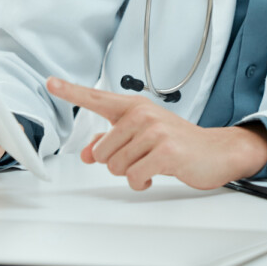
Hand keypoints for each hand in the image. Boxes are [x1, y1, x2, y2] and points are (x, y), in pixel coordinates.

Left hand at [45, 77, 266, 190]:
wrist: (215, 151)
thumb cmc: (178, 142)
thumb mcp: (142, 137)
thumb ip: (112, 141)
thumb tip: (88, 153)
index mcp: (134, 107)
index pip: (96, 98)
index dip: (70, 91)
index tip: (51, 82)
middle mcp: (142, 114)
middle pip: (102, 152)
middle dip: (117, 163)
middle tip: (141, 157)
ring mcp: (154, 131)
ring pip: (115, 166)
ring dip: (131, 174)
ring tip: (151, 164)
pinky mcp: (165, 151)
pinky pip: (133, 177)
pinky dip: (141, 183)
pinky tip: (155, 175)